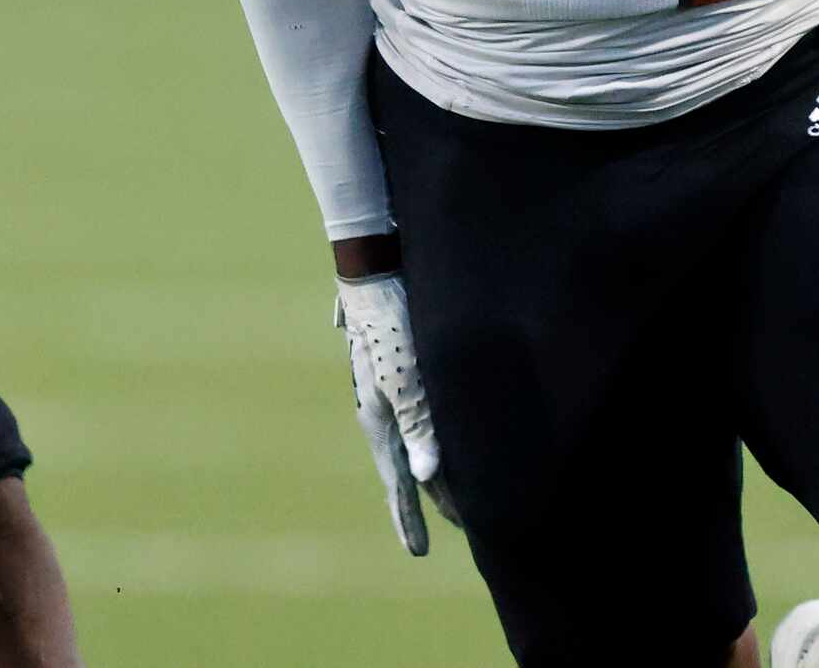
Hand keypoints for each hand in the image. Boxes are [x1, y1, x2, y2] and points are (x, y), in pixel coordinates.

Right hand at [335, 273, 459, 555]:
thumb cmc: (389, 319)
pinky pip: (415, 413)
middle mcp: (380, 408)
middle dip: (423, 498)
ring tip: (446, 489)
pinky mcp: (398, 366)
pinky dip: (429, 435)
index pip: (397, 480)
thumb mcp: (404, 374)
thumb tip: (427, 477)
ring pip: (412, 438)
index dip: (408, 517)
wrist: (371, 266)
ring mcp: (387, 387)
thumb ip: (418, 423)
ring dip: (429, 466)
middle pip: (405, 463)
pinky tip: (438, 434)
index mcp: (378, 418)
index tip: (416, 552)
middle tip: (446, 528)